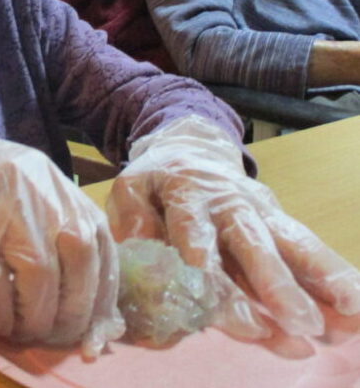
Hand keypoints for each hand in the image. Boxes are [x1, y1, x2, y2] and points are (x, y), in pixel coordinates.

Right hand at [0, 116, 123, 357]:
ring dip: (33, 316)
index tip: (91, 327)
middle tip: (50, 331)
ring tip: (17, 327)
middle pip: (78, 253)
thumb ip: (55, 237)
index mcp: (53, 180)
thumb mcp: (21, 199)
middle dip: (73, 308)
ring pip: (39, 272)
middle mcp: (32, 183)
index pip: (98, 238)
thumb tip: (91, 312)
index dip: (101, 291)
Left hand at [107, 115, 359, 338]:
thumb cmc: (156, 180)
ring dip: (317, 279)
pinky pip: (306, 245)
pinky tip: (355, 303)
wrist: (190, 147)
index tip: (231, 309)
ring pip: (289, 243)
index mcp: (185, 194)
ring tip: (348, 310)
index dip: (213, 274)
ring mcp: (258, 209)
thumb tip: (141, 251)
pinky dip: (332, 273)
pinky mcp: (277, 217)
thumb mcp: (131, 188)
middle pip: (252, 244)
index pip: (197, 237)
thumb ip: (132, 218)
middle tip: (298, 321)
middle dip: (275, 283)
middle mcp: (227, 203)